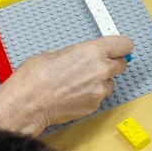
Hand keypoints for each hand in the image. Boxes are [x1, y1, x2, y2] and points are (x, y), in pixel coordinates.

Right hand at [0, 36, 133, 135]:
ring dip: (100, 81)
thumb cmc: (34, 78)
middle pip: (122, 64)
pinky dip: (91, 94)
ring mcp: (99, 90)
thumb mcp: (53, 52)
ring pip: (110, 82)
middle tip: (95, 65)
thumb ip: (76, 53)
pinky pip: (99, 96)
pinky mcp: (94, 105)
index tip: (118, 48)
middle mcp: (101, 70)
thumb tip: (81, 56)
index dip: (120, 46)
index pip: (124, 45)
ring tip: (78, 82)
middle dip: (111, 64)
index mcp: (92, 51)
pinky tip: (73, 93)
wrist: (27, 104)